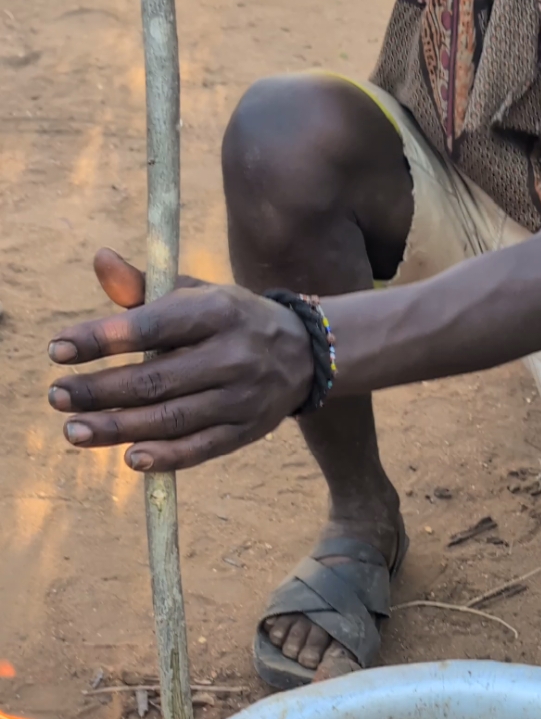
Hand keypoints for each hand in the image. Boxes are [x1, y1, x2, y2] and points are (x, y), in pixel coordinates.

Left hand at [48, 249, 313, 471]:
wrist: (306, 354)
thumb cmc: (232, 319)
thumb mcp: (198, 294)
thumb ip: (147, 286)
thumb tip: (101, 260)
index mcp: (218, 311)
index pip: (152, 327)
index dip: (102, 338)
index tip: (59, 348)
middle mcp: (233, 355)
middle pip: (156, 379)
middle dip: (100, 390)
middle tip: (57, 396)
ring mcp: (243, 397)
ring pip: (172, 418)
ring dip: (118, 427)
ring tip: (75, 431)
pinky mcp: (248, 430)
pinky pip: (202, 448)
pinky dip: (165, 456)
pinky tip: (129, 457)